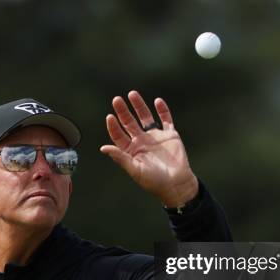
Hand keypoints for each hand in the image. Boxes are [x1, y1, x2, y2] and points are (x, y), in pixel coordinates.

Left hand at [100, 90, 198, 206]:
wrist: (176, 184)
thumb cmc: (154, 182)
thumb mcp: (135, 170)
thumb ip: (120, 158)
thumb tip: (103, 148)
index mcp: (131, 150)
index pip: (119, 135)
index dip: (113, 126)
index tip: (110, 117)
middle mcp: (141, 141)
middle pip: (129, 123)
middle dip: (123, 111)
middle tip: (116, 100)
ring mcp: (155, 137)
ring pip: (145, 117)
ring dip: (139, 106)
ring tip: (132, 94)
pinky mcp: (170, 135)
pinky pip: (166, 120)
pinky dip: (163, 110)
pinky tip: (157, 101)